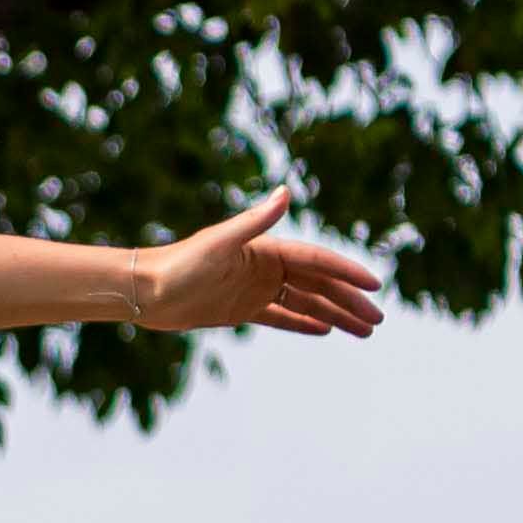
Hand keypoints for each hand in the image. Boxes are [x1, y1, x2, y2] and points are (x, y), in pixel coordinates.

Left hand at [136, 192, 385, 339]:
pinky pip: (281, 317)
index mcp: (266, 250)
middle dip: (349, 301)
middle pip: (318, 285)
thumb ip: (256, 220)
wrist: (145, 290)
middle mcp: (265, 268)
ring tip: (363, 331)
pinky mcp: (241, 309)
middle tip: (377, 320)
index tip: (374, 286)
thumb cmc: (179, 263)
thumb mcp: (219, 242)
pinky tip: (326, 330)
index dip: (346, 272)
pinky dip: (304, 322)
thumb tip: (286, 191)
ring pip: (305, 303)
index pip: (317, 261)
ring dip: (335, 314)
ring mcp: (255, 289)